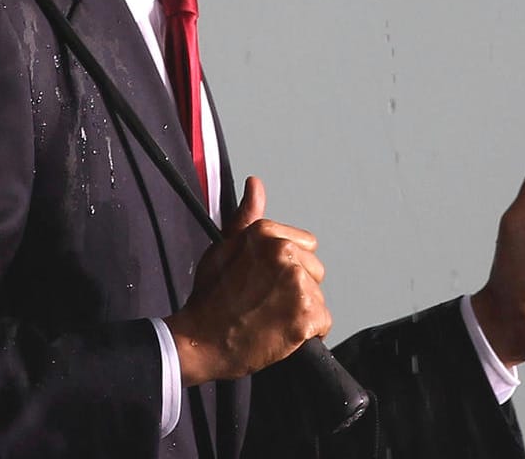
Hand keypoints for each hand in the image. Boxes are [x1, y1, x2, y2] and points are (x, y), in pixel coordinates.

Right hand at [165, 176, 331, 385]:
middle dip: (297, 287)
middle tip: (266, 302)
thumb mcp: (223, 247)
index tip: (268, 280)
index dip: (288, 266)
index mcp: (267, 233)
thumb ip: (246, 216)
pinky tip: (282, 332)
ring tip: (271, 318)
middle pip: (315, 271)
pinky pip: (323, 322)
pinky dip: (308, 332)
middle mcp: (284, 254)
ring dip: (300, 311)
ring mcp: (297, 284)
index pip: (306, 245)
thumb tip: (255, 184)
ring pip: (318, 297)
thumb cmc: (210, 298)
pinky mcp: (306, 315)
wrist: (201, 340)